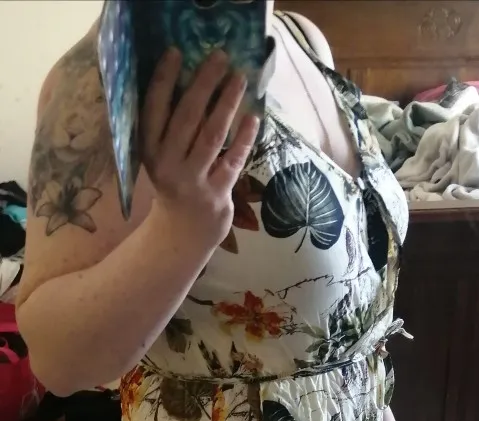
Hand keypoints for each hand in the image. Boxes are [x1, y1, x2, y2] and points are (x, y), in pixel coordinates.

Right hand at [141, 48, 259, 246]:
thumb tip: (193, 79)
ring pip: (211, 136)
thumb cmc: (174, 184)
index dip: (164, 80)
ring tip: (239, 78)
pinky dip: (243, 138)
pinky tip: (252, 117)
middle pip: (187, 118)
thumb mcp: (161, 157)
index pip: (153, 109)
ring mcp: (192, 182)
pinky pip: (232, 161)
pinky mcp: (216, 196)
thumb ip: (170, 127)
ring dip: (227, 104)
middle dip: (204, 84)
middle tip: (220, 57)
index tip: (176, 52)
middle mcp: (167, 165)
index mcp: (149, 151)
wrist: (182, 233)